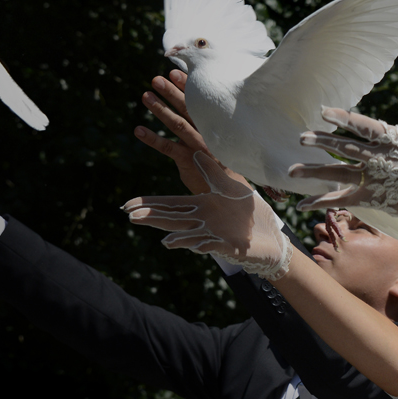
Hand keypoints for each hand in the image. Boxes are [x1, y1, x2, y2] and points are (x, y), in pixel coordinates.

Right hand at [123, 151, 293, 280]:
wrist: (269, 235)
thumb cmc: (248, 213)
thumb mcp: (229, 187)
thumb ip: (212, 171)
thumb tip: (196, 151)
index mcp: (201, 206)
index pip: (170, 204)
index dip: (149, 204)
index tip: (128, 204)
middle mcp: (204, 221)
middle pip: (174, 219)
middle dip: (153, 218)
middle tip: (130, 217)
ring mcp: (215, 234)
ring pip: (191, 235)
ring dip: (177, 238)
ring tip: (163, 240)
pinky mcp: (230, 245)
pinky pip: (215, 245)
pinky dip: (205, 246)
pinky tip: (197, 247)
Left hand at [134, 69, 246, 194]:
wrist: (229, 192)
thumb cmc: (222, 164)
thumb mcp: (218, 142)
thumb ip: (206, 126)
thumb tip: (190, 110)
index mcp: (214, 125)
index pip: (199, 102)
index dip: (186, 86)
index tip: (174, 72)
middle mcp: (207, 132)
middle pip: (188, 108)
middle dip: (172, 92)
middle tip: (156, 79)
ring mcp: (197, 146)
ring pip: (177, 124)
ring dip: (160, 109)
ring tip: (146, 96)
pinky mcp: (188, 161)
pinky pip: (168, 147)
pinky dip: (152, 139)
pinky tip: (138, 130)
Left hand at [288, 74, 397, 240]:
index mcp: (393, 139)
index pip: (364, 126)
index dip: (344, 119)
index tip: (325, 112)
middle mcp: (380, 159)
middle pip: (346, 149)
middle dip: (323, 142)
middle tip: (301, 137)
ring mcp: (374, 180)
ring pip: (339, 174)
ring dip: (315, 172)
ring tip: (292, 170)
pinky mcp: (371, 198)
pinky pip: (342, 199)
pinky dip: (322, 202)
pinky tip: (302, 205)